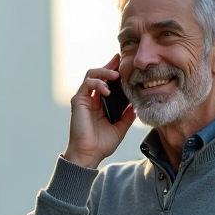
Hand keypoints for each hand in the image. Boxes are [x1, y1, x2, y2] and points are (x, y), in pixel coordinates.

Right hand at [64, 54, 136, 168]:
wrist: (89, 154)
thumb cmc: (102, 144)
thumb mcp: (120, 128)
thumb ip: (127, 116)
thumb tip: (136, 105)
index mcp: (101, 103)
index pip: (107, 82)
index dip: (115, 71)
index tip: (125, 64)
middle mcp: (92, 98)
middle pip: (99, 74)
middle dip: (110, 65)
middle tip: (120, 60)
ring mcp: (84, 98)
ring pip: (92, 74)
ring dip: (104, 72)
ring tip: (115, 76)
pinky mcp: (78, 101)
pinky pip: (87, 84)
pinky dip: (97, 83)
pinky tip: (107, 90)